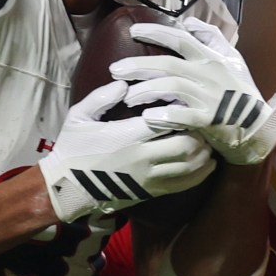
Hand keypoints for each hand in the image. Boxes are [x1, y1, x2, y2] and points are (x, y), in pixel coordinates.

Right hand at [41, 81, 218, 223]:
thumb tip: (125, 83)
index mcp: (127, 135)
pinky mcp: (152, 191)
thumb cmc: (72, 148)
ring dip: (204, 151)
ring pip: (190, 165)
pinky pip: (184, 183)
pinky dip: (201, 172)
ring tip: (208, 138)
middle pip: (187, 144)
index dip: (183, 109)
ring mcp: (149, 178)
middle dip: (200, 131)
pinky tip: (207, 162)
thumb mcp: (79, 116)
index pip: (167, 119)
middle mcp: (142, 158)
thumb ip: (102, 97)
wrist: (67, 188)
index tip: (187, 99)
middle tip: (203, 120)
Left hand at [111, 18, 275, 166]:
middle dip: (139, 66)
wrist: (257, 126)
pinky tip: (148, 117)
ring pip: (172, 88)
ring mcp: (208, 97)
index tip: (133, 30)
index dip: (156, 32)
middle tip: (115, 70)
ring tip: (128, 96)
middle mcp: (207, 74)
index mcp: (210, 58)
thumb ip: (211, 38)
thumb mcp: (232, 58)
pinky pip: (184, 116)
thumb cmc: (241, 91)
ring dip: (147, 90)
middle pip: (168, 65)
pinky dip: (166, 116)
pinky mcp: (209, 120)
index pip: (180, 40)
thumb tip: (188, 22)